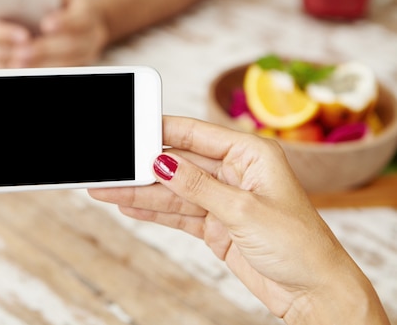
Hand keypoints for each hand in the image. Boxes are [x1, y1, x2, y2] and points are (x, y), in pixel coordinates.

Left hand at [9, 0, 108, 67]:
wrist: (80, 20)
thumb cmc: (57, 1)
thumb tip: (18, 4)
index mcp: (87, 11)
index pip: (80, 18)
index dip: (64, 22)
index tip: (45, 25)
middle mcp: (92, 35)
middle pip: (71, 46)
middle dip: (44, 50)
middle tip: (20, 53)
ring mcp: (87, 54)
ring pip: (66, 64)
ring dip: (40, 65)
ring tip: (16, 64)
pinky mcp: (78, 66)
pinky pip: (61, 70)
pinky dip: (41, 70)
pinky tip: (23, 69)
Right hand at [89, 116, 388, 323]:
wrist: (315, 293)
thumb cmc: (299, 246)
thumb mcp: (244, 210)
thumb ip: (198, 186)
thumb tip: (162, 163)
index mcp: (251, 154)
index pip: (196, 133)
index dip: (162, 131)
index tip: (131, 130)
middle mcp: (235, 172)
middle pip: (180, 163)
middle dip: (145, 167)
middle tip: (111, 167)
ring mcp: (224, 200)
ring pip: (174, 191)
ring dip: (142, 192)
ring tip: (108, 189)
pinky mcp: (216, 225)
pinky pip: (178, 213)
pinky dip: (154, 211)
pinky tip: (129, 205)